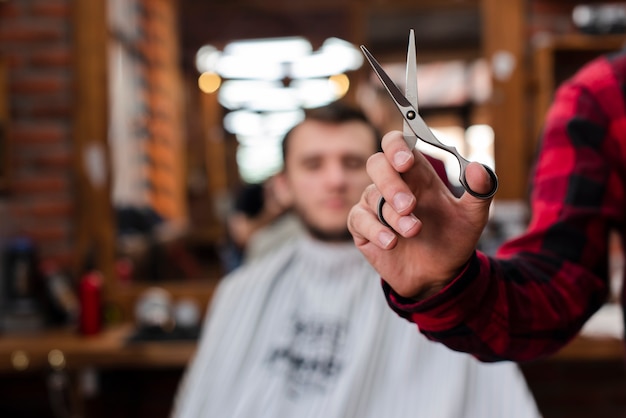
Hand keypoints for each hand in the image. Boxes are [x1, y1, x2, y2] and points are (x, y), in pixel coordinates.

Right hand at [347, 130, 494, 298]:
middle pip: (377, 164)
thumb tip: (478, 168)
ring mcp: (376, 206)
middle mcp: (393, 186)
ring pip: (371, 195)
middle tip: (409, 205)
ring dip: (393, 215)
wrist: (440, 276)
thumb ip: (480, 191)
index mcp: (418, 175)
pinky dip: (375, 230)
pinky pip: (359, 219)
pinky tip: (392, 242)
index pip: (398, 145)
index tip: (406, 161)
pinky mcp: (363, 228)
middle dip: (391, 183)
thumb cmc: (453, 240)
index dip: (396, 146)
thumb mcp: (473, 217)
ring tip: (413, 231)